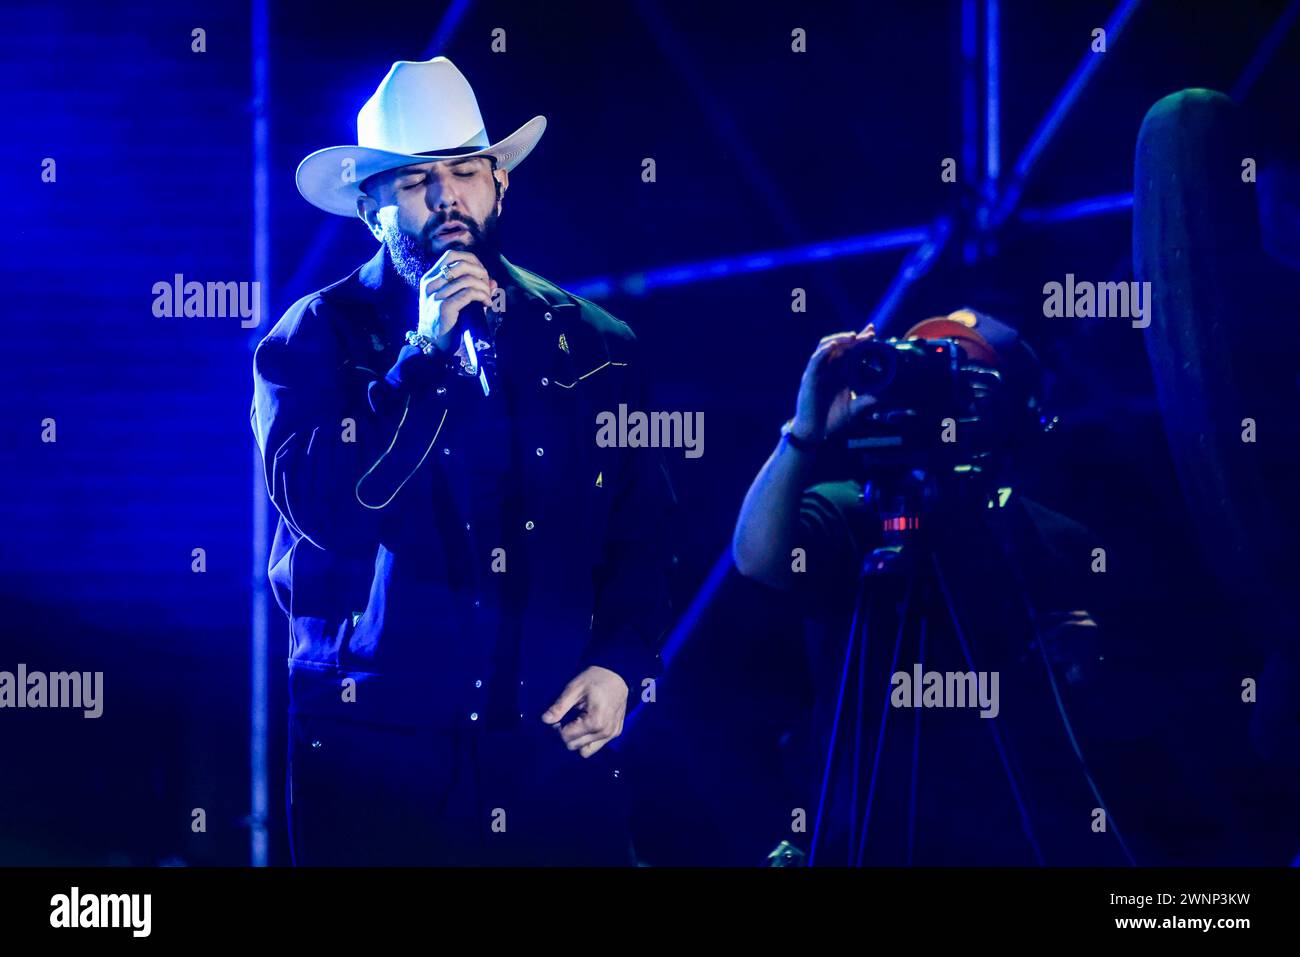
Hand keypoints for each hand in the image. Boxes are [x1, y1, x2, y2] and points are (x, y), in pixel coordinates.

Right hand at [418, 249, 499, 349]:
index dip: (471, 260)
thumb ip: (472, 289)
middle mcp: (431, 284)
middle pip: (461, 264)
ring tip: (488, 298)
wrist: (431, 345)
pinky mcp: (443, 307)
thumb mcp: (455, 302)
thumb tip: (493, 282)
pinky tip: (487, 304)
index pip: (451, 255)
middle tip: (488, 287)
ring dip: (484, 288)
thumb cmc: (444, 323)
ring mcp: (436, 295)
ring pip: (467, 279)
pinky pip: (468, 294)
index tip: (482, 273)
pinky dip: (482, 296)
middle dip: (481, 273)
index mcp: (430, 278)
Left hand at [540, 666, 628, 758]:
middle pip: (574, 746)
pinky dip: (588, 738)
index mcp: (594, 721)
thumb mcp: (574, 688)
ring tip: (577, 723)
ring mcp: (612, 734)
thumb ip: (559, 706)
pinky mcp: (616, 733)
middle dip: (566, 735)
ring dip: (577, 740)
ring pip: (586, 751)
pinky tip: (588, 723)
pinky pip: (597, 745)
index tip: (559, 716)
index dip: (557, 728)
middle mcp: (605, 732)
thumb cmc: (594, 678)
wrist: (617, 673)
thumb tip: (545, 720)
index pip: (566, 737)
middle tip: (567, 718)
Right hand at [790, 324, 877, 441]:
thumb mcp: (854, 409)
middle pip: (842, 346)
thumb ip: (866, 401)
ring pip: (827, 347)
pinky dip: (824, 351)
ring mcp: (820, 371)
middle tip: (870, 333)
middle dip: (856, 338)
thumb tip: (883, 396)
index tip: (874, 333)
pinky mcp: (810, 377)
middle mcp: (831, 369)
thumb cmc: (833, 420)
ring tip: (853, 337)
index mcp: (842, 373)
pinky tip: (834, 347)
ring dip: (840, 340)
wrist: (816, 431)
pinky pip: (816, 360)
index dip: (862, 341)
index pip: (852, 352)